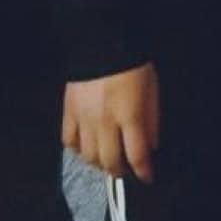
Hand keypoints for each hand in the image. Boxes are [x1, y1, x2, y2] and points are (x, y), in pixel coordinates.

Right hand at [62, 63, 158, 182]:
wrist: (101, 42)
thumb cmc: (133, 65)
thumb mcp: (152, 91)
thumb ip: (151, 121)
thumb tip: (151, 146)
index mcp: (129, 115)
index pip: (136, 155)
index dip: (143, 171)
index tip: (147, 177)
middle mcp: (105, 121)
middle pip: (110, 161)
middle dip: (120, 172)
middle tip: (126, 171)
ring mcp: (84, 118)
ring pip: (88, 156)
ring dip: (99, 164)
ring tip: (107, 161)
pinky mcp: (68, 112)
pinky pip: (68, 141)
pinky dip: (78, 150)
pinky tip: (86, 148)